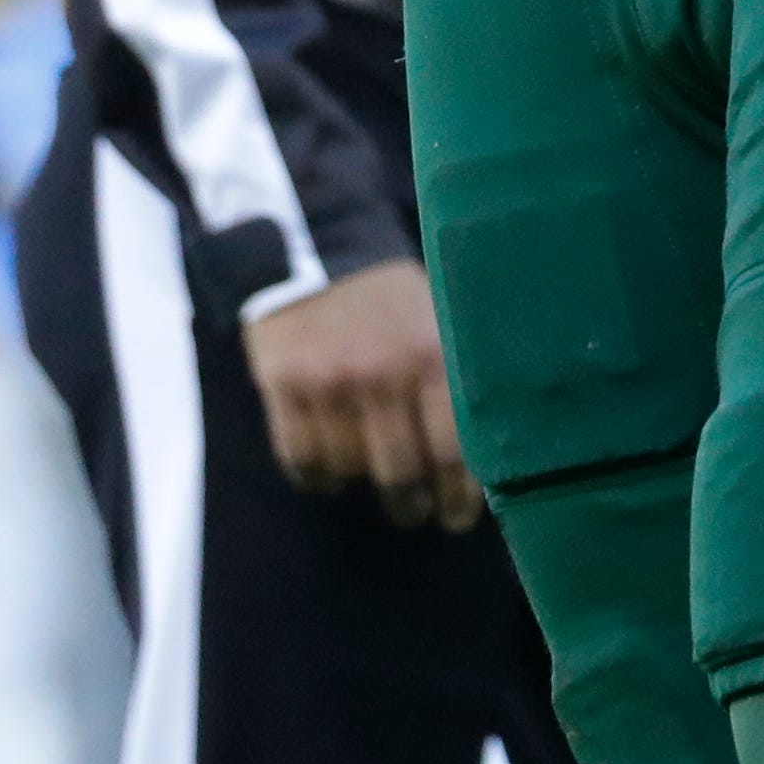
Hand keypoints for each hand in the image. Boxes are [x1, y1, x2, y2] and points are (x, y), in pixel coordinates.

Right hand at [239, 257, 480, 530]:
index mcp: (430, 357)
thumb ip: (453, 378)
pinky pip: (301, 459)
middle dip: (411, 505)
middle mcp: (381, 375)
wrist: (313, 246)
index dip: (458, 497)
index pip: (454, 451)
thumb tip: (480, 452)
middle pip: (401, 475)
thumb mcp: (436, 320)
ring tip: (370, 477)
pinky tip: (329, 471)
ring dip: (362, 483)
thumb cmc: (389, 294)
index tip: (456, 517)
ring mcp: (328, 384)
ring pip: (349, 471)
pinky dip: (317, 476)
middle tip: (414, 512)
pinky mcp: (282, 387)